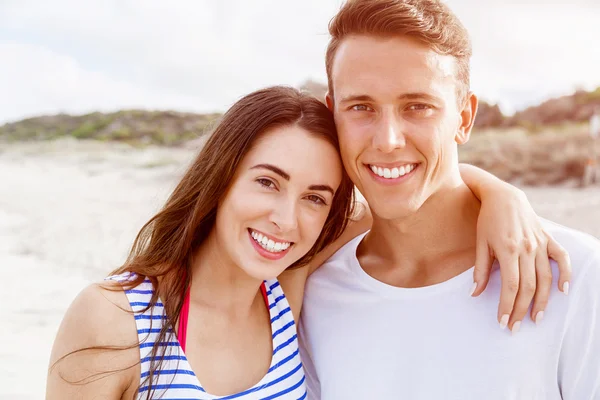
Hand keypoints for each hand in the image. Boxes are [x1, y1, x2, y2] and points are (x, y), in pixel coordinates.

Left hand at [471, 185, 570, 331]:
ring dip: (542, 301)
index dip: (507, 306)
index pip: (511, 286)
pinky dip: (565, 274)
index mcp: (508, 250)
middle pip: (528, 287)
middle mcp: (527, 249)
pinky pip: (562, 258)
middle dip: (521, 310)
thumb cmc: (487, 220)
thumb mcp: (480, 243)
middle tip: (515, 327)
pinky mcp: (548, 239)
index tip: (502, 321)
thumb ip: (480, 270)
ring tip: (536, 318)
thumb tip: (474, 294)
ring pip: (546, 278)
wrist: (503, 196)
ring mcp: (540, 244)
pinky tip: (563, 291)